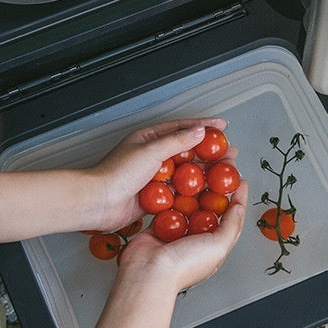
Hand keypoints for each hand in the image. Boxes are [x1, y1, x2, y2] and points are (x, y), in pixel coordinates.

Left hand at [87, 120, 228, 231]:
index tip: (222, 126)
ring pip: (184, 173)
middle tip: (229, 154)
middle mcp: (152, 155)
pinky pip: (177, 192)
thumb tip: (199, 130)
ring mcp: (153, 176)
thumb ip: (177, 141)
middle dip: (209, 152)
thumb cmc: (117, 173)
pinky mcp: (154, 196)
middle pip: (186, 151)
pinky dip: (191, 193)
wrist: (99, 202)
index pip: (182, 128)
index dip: (204, 126)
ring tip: (223, 175)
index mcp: (149, 138)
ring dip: (203, 174)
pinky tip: (205, 196)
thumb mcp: (151, 151)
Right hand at [116, 179, 247, 294]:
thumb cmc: (184, 266)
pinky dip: (171, 194)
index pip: (231, 217)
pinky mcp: (160, 225)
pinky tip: (176, 180)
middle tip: (217, 169)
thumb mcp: (218, 247)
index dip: (237, 198)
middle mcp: (197, 238)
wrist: (149, 272)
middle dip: (215, 187)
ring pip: (189, 203)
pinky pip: (168, 205)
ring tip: (197, 169)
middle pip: (210, 206)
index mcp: (214, 246)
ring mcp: (179, 231)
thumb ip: (231, 226)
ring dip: (193, 188)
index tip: (240, 180)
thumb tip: (239, 206)